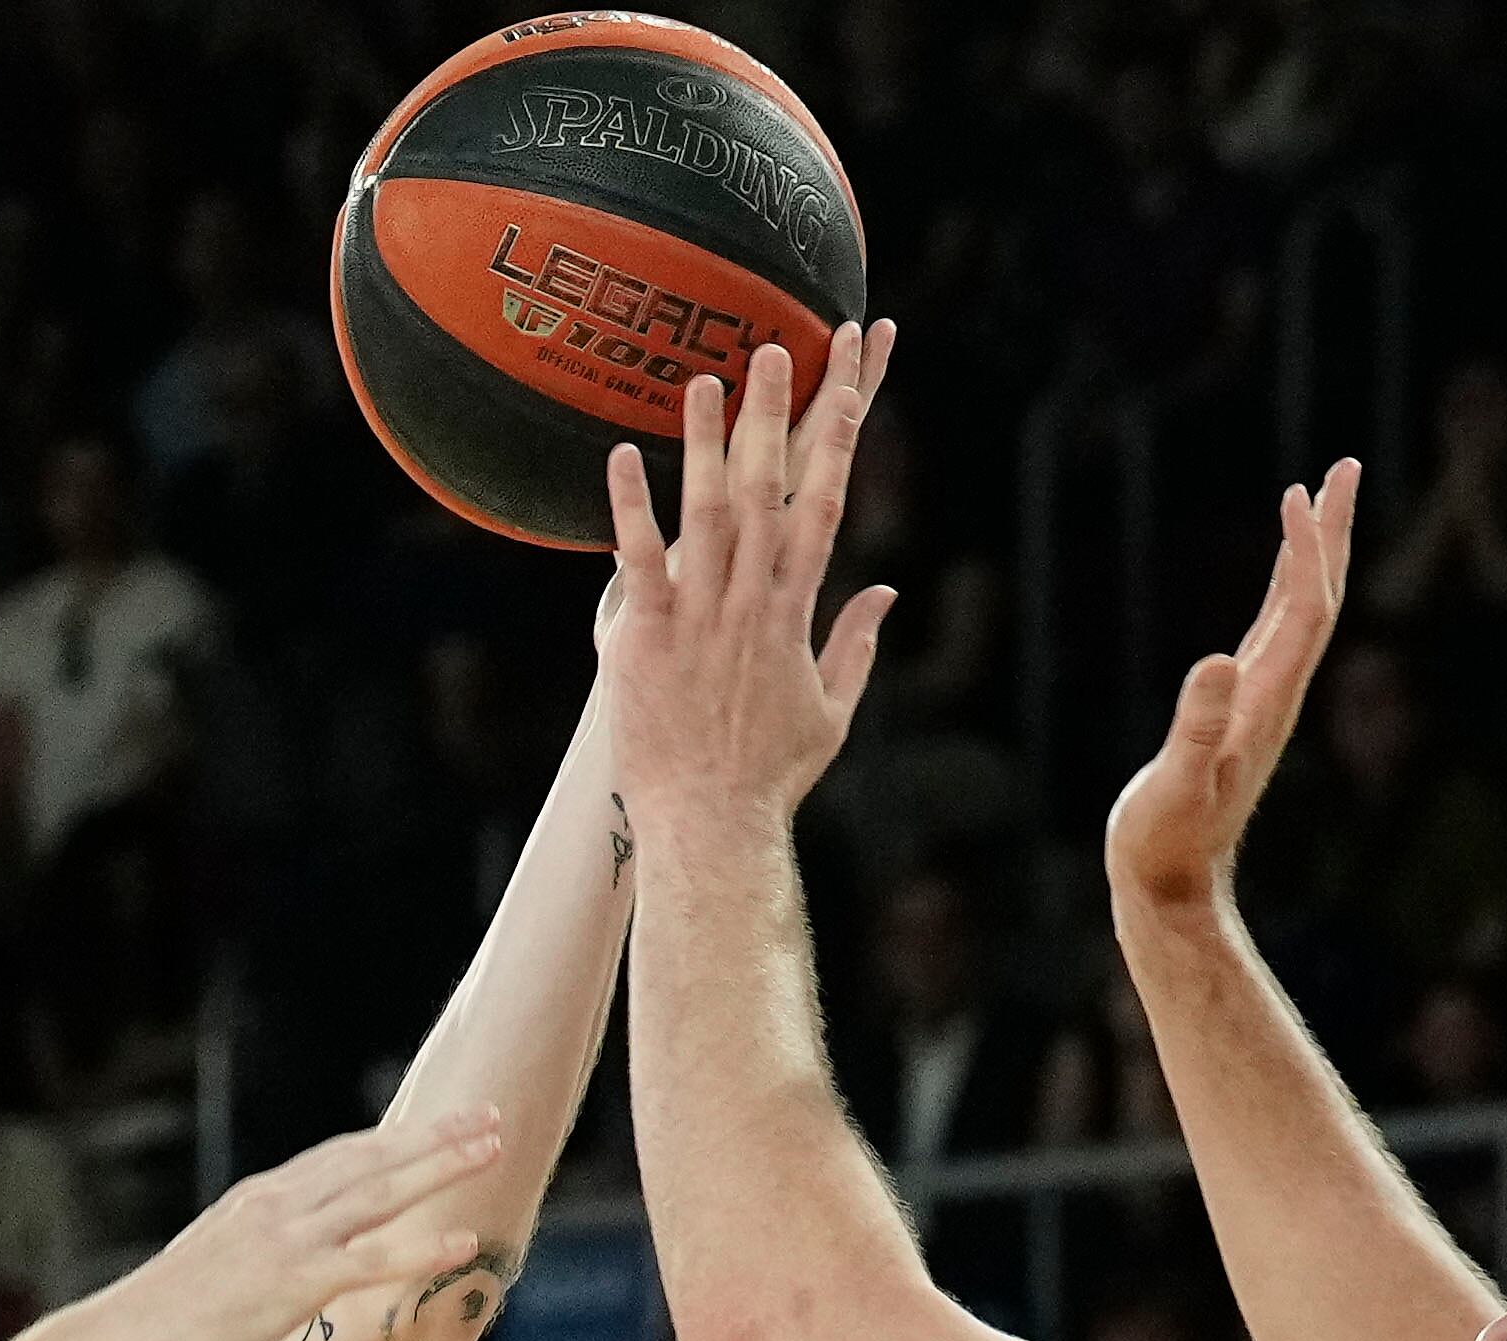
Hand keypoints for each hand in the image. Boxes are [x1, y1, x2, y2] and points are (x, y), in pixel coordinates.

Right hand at [82, 1109, 502, 1340]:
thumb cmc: (158, 1318)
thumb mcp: (213, 1263)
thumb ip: (254, 1249)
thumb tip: (280, 1258)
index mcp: (261, 1199)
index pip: (342, 1155)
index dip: (397, 1138)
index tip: (440, 1124)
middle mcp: (279, 1207)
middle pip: (372, 1159)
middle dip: (434, 1136)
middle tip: (488, 1115)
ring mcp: (287, 1242)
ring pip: (381, 1193)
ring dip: (441, 1168)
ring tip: (492, 1150)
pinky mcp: (292, 1284)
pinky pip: (372, 1261)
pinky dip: (423, 1247)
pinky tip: (464, 1242)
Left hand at [599, 320, 900, 830]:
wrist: (713, 827)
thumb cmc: (769, 776)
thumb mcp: (831, 710)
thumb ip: (856, 643)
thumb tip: (885, 593)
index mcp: (796, 610)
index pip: (825, 504)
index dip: (839, 437)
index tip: (851, 380)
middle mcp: (750, 601)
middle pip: (768, 489)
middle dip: (776, 414)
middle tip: (778, 346)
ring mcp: (697, 617)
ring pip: (705, 513)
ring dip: (704, 442)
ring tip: (704, 377)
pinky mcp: (645, 638)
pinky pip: (636, 562)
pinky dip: (631, 510)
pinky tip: (621, 456)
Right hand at [1105, 459, 1358, 925]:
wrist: (1172, 893)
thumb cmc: (1165, 846)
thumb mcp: (1176, 786)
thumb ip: (1197, 728)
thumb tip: (1217, 662)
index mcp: (1265, 702)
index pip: (1305, 609)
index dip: (1309, 550)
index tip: (1306, 491)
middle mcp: (1274, 696)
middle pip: (1317, 600)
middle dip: (1330, 533)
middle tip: (1342, 467)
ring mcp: (1259, 705)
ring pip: (1299, 614)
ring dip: (1309, 556)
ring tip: (1310, 502)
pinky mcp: (1239, 716)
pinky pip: (1272, 637)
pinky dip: (1280, 593)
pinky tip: (1277, 579)